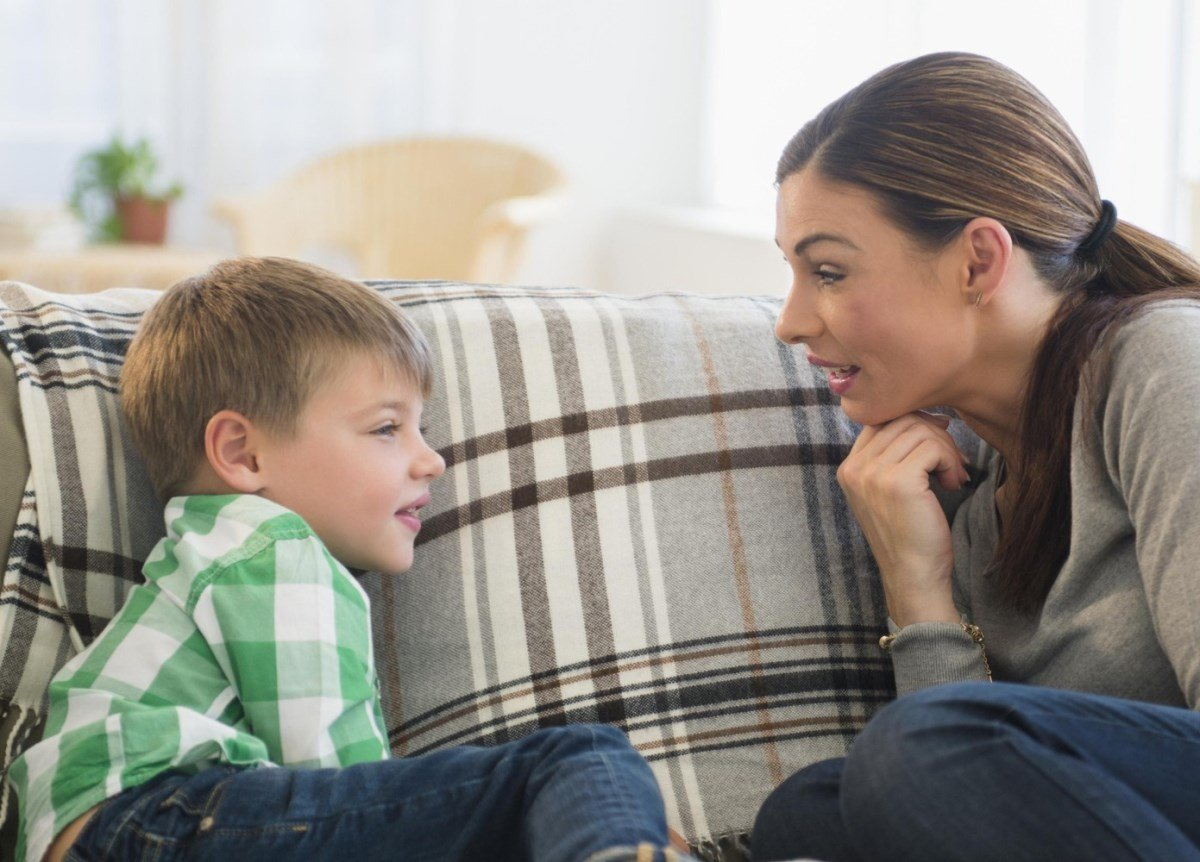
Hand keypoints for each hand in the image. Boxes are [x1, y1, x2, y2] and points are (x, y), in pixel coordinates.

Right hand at [837, 411, 969, 626]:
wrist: (913, 576)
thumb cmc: (910, 535)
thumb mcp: (891, 490)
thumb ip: (895, 455)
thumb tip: (930, 415)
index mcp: (849, 468)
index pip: (881, 420)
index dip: (914, 424)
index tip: (936, 445)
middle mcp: (854, 468)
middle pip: (902, 420)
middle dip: (935, 436)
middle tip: (951, 464)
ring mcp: (873, 474)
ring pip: (920, 430)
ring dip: (946, 450)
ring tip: (952, 477)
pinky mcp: (899, 481)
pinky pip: (932, 447)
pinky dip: (950, 461)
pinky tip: (951, 484)